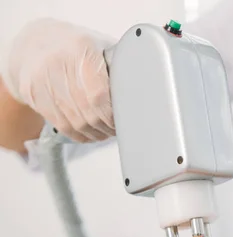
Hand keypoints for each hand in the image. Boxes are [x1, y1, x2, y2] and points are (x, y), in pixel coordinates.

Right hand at [2, 19, 114, 142]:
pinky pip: (63, 126)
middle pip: (88, 112)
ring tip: (105, 132)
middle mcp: (58, 62)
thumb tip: (139, 91)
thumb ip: (117, 66)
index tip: (123, 121)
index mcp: (80, 48)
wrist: (33, 45)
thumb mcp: (96, 46)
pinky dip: (80, 135)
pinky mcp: (33, 94)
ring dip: (95, 133)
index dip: (112, 115)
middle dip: (107, 127)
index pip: (99, 94)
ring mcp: (42, 79)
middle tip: (116, 129)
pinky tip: (89, 133)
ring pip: (76, 123)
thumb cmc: (73, 48)